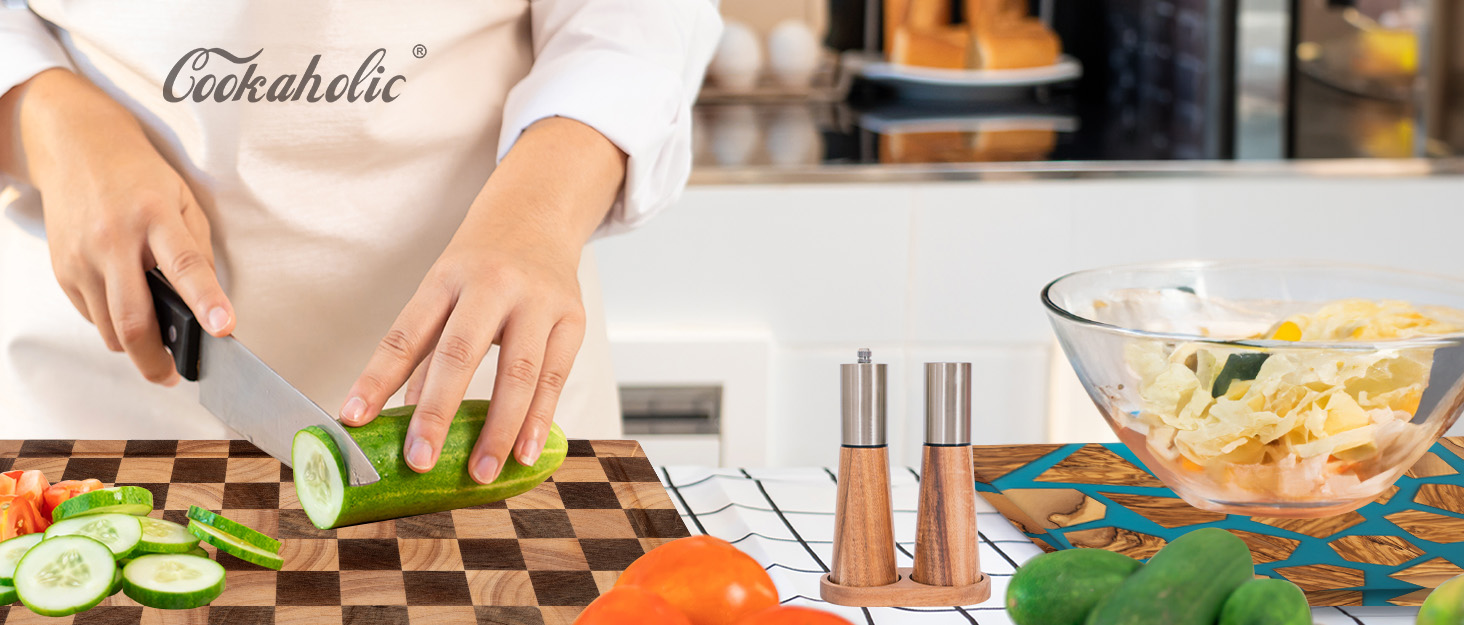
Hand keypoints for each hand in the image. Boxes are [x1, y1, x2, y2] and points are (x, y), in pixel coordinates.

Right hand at [5, 70, 234, 383]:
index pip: (184, 265)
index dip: (206, 301)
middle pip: (133, 319)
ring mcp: (82, 257)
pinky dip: (112, 324)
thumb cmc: (138, 175)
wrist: (77, 148)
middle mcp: (113, 239)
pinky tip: (126, 304)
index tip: (223, 329)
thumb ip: (199, 252)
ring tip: (155, 341)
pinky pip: (91, 316)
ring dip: (134, 345)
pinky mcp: (62, 270)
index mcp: (154, 215)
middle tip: (173, 376)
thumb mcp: (184, 201)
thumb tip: (211, 304)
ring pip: (109, 328)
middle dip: (155, 361)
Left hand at [339, 117, 625, 483]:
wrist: (539, 213)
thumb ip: (425, 352)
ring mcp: (538, 300)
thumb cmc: (481, 262)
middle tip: (419, 461)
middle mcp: (493, 284)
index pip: (405, 333)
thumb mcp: (443, 291)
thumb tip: (401, 415)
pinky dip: (539, 418)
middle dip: (438, 412)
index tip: (353, 419)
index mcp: (446, 277)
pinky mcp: (573, 318)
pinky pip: (555, 376)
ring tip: (482, 473)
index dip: (377, 379)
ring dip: (499, 429)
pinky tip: (525, 451)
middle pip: (461, 353)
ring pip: (518, 371)